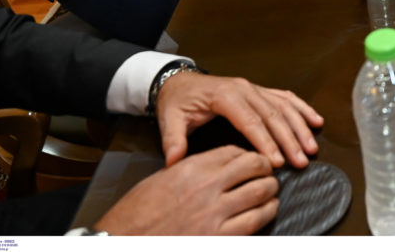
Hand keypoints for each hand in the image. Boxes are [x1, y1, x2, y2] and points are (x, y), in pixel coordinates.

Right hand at [93, 146, 278, 234]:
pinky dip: (266, 213)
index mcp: (191, 169)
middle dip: (265, 168)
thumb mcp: (161, 180)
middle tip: (268, 172)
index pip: (233, 152)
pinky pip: (255, 221)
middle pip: (253, 167)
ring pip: (260, 193)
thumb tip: (215, 168)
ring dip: (270, 190)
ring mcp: (215, 214)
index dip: (246, 154)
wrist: (123, 242)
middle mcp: (207, 187)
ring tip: (271, 191)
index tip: (250, 160)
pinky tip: (266, 211)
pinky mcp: (220, 238)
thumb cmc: (135, 215)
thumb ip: (191, 169)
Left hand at [156, 71, 322, 167]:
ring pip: (283, 107)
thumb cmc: (177, 100)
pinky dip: (302, 108)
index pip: (250, 121)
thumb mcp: (169, 118)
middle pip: (273, 115)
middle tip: (302, 160)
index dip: (266, 142)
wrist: (179, 81)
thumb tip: (175, 161)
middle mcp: (245, 88)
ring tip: (312, 147)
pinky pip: (285, 97)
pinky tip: (316, 120)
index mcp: (225, 96)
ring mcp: (254, 87)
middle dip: (289, 139)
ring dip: (300, 127)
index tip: (277, 161)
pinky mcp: (259, 90)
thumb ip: (173, 139)